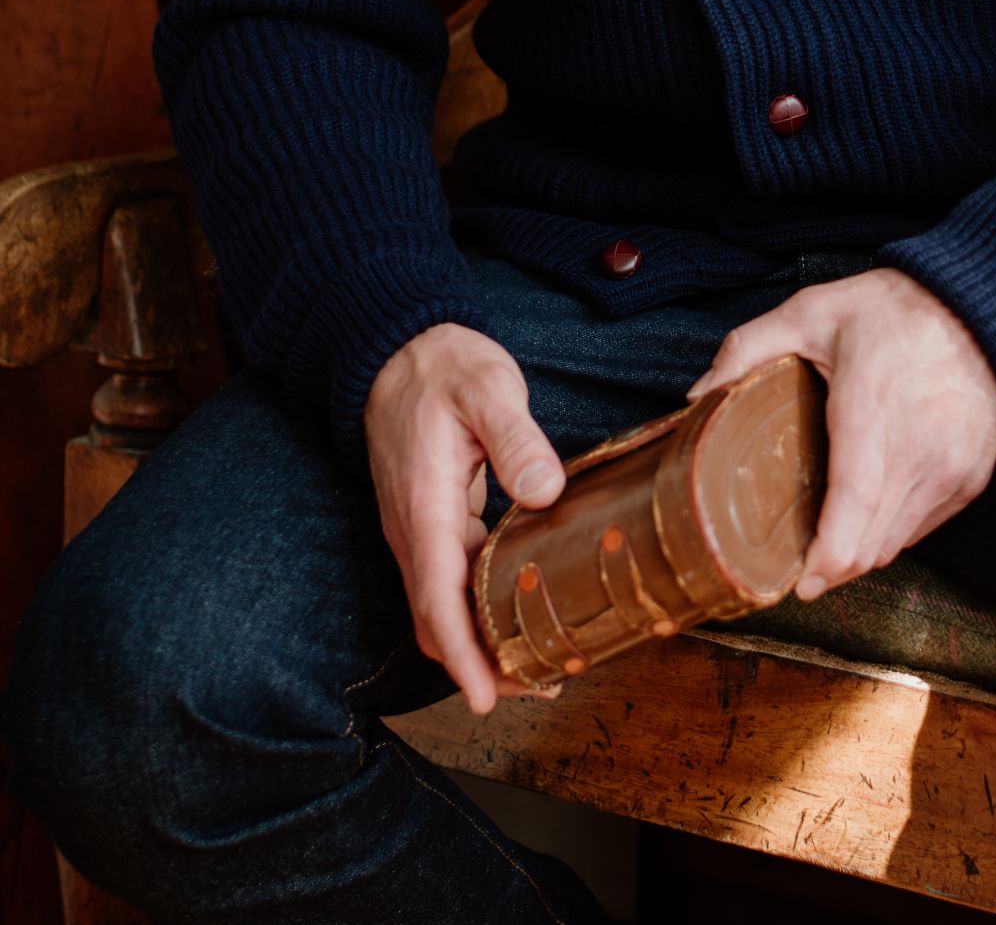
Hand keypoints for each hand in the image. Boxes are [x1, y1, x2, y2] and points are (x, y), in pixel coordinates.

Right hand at [364, 321, 566, 716]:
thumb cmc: (443, 368)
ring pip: (445, 606)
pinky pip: (452, 582)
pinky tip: (522, 606)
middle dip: (480, 666)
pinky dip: (482, 609)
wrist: (398, 350)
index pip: (437, 599)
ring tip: (543, 662)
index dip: (462, 655)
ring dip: (483, 642)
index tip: (487, 698)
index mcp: (425, 506)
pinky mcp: (434, 522)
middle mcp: (415, 530)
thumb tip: (545, 491)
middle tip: (541, 685)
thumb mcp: (487, 389)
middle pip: (439, 620)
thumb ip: (515, 438)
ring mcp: (421, 530)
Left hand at [684, 267, 995, 599]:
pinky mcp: (973, 478)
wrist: (982, 306)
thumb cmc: (894, 308)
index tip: (799, 581)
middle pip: (869, 545)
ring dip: (860, 546)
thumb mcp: (812, 310)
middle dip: (830, 561)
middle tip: (796, 551)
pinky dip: (892, 526)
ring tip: (831, 524)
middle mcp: (920, 450)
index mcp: (872, 410)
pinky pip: (923, 525)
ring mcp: (953, 469)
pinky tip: (872, 497)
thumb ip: (748, 348)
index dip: (825, 559)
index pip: (852, 508)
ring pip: (896, 542)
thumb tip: (698, 397)